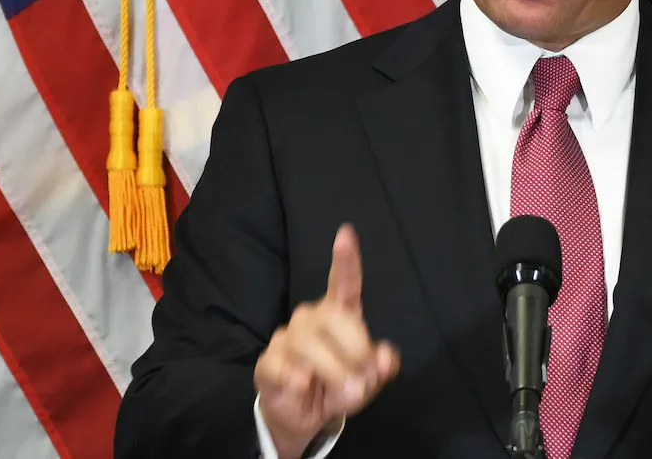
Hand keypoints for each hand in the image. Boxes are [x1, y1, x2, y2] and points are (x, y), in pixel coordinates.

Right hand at [254, 224, 399, 458]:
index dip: (345, 259)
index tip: (346, 234)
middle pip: (333, 318)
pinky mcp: (267, 363)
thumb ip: (382, 367)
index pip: (344, 283)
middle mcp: (311, 319)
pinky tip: (303, 385)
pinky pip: (281, 365)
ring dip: (333, 372)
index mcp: (339, 315)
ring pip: (308, 344)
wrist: (305, 416)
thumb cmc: (338, 386)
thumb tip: (383, 358)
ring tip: (344, 393)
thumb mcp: (369, 380)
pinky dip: (296, 379)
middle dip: (355, 350)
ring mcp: (286, 339)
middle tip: (363, 380)